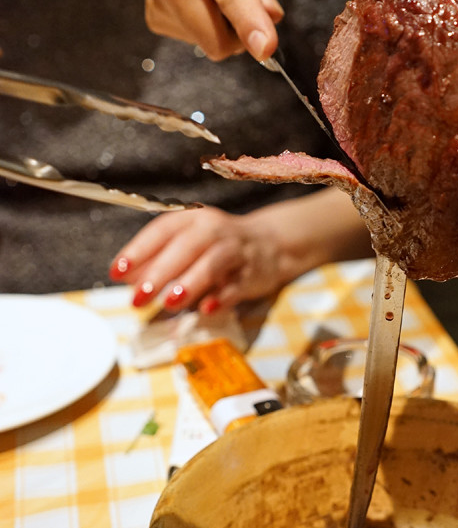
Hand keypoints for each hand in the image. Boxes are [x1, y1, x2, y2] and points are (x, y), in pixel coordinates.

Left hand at [109, 191, 372, 312]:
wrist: (269, 243)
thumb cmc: (216, 246)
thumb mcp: (186, 246)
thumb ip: (157, 261)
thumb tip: (129, 280)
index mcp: (192, 219)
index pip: (162, 230)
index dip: (138, 250)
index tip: (117, 272)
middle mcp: (213, 229)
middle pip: (186, 247)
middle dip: (160, 273)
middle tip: (137, 298)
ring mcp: (236, 250)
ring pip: (212, 263)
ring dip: (190, 283)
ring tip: (168, 303)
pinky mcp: (253, 272)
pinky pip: (237, 283)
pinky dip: (222, 296)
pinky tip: (206, 308)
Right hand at [144, 0, 285, 60]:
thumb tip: (271, 16)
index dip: (250, 24)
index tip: (266, 49)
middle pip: (215, 37)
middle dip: (243, 34)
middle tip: (253, 3)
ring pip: (207, 43)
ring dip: (226, 27)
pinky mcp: (152, 11)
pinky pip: (193, 39)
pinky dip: (208, 26)